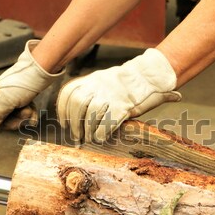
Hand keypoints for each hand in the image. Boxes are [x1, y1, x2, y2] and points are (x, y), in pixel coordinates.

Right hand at [0, 40, 64, 133]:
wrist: (41, 71)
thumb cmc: (22, 81)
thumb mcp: (6, 101)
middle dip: (13, 119)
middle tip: (20, 113)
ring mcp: (10, 101)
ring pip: (14, 118)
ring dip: (23, 116)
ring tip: (28, 108)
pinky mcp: (22, 102)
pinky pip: (24, 115)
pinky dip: (30, 113)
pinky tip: (33, 110)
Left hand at [57, 48, 180, 142]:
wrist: (151, 76)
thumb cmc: (129, 84)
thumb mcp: (106, 81)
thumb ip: (92, 93)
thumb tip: (80, 115)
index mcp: (93, 79)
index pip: (68, 93)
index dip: (63, 111)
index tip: (65, 124)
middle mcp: (99, 85)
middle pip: (77, 105)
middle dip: (74, 124)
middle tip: (77, 136)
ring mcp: (111, 95)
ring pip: (91, 115)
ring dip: (88, 131)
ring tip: (90, 138)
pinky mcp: (123, 106)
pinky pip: (107, 123)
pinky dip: (101, 134)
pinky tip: (102, 138)